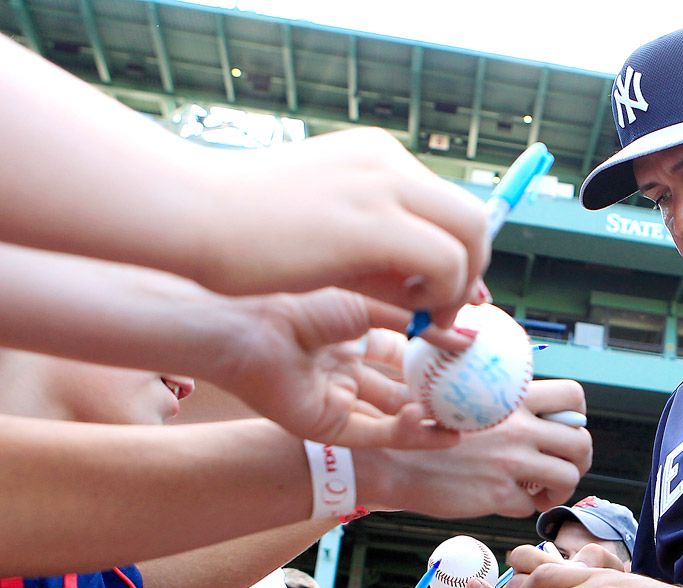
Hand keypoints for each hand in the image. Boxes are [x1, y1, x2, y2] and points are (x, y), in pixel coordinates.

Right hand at [201, 127, 489, 326]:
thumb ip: (382, 253)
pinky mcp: (374, 221)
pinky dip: (442, 294)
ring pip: (470, 234)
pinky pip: (445, 259)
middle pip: (472, 215)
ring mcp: (383, 184)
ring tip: (426, 316)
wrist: (190, 215)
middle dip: (471, 268)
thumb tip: (439, 291)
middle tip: (446, 308)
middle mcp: (387, 160)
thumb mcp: (329, 233)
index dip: (457, 252)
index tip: (443, 290)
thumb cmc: (243, 232)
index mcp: (375, 155)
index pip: (447, 203)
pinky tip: (411, 314)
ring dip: (459, 285)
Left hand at [210, 289, 472, 447]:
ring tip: (471, 420)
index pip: (403, 344)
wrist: (250, 327)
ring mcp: (337, 398)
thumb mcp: (371, 304)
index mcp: (349, 331)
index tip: (473, 352)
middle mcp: (344, 367)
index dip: (436, 349)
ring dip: (432, 420)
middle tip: (479, 395)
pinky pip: (379, 436)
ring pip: (394, 416)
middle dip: (439, 391)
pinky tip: (442, 431)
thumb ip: (420, 321)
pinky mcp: (329, 428)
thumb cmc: (300, 301)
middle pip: (401, 385)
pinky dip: (412, 435)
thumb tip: (467, 335)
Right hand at [364, 379, 591, 517]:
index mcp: (512, 399)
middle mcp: (517, 427)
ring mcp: (510, 461)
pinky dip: (523, 507)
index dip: (577, 417)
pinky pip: (530, 505)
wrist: (392, 460)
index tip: (563, 432)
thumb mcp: (471, 404)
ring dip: (559, 490)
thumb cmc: (429, 434)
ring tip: (538, 492)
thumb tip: (543, 422)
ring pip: (567, 477)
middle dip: (579, 461)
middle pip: (581, 442)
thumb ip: (506, 409)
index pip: (573, 395)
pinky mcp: (497, 494)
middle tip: (561, 470)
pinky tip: (506, 501)